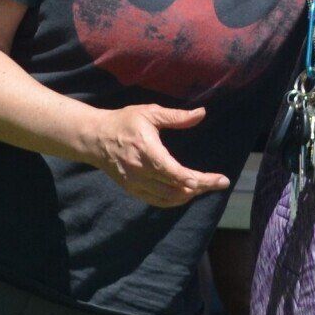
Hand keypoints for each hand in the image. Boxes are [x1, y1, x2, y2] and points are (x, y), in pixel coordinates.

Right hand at [88, 103, 229, 207]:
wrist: (94, 138)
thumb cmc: (123, 122)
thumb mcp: (150, 113)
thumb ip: (177, 116)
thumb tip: (201, 113)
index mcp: (148, 151)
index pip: (178, 173)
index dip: (201, 180)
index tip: (221, 179)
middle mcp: (141, 171)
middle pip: (177, 188)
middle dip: (202, 187)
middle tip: (220, 183)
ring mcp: (135, 183)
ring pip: (168, 198)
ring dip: (190, 195)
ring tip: (206, 187)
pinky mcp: (131, 189)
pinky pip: (157, 201)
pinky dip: (174, 200)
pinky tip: (186, 194)